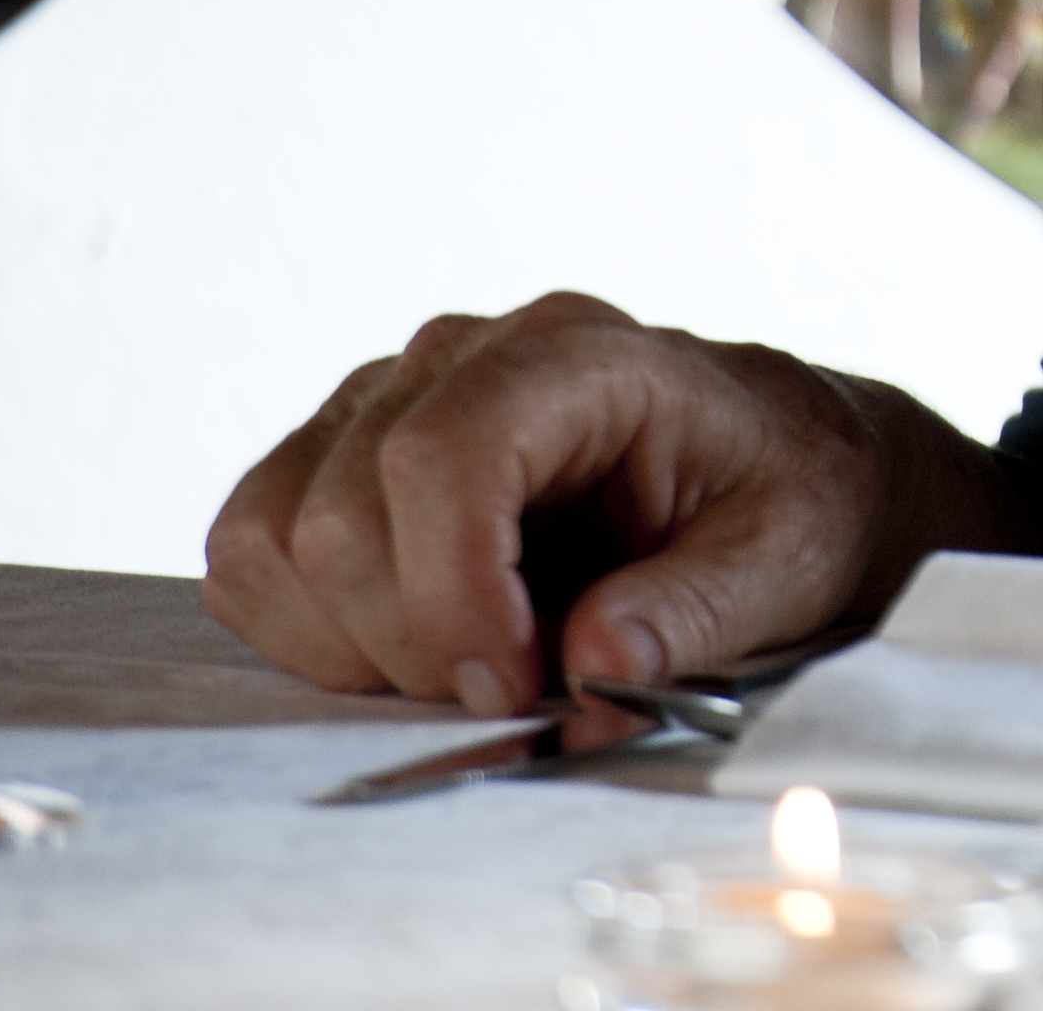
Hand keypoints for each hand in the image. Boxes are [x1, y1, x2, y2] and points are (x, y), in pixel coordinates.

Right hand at [197, 289, 1025, 712]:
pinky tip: (414, 641)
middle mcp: (462, 355)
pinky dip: (308, 630)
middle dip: (415, 644)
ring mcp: (385, 401)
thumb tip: (593, 667)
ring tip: (468, 662)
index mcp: (580, 353)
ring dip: (354, 643)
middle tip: (513, 690)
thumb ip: (700, 609)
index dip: (451, 596)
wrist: (775, 465)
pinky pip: (250, 554)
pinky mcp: (337, 459)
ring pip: (275, 538)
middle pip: (341, 518)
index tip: (512, 689)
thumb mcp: (792, 554)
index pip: (441, 456)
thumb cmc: (786, 495)